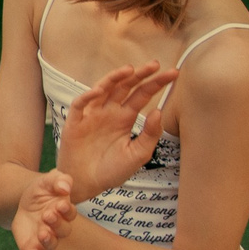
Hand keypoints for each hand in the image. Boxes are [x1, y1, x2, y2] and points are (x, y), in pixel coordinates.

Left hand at [11, 169, 77, 249]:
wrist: (24, 202)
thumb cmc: (42, 190)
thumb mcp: (48, 180)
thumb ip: (59, 180)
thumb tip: (65, 188)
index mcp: (64, 211)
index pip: (69, 213)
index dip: (66, 210)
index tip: (60, 205)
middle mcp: (58, 228)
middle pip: (63, 229)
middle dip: (57, 223)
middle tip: (48, 215)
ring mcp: (46, 239)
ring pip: (51, 245)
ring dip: (48, 240)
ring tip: (42, 233)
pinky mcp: (33, 247)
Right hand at [54, 62, 178, 202]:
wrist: (87, 185)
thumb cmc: (112, 171)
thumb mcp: (137, 155)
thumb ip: (150, 135)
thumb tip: (158, 112)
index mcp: (125, 118)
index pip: (142, 95)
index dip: (156, 83)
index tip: (173, 73)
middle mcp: (109, 112)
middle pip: (125, 87)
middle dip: (139, 74)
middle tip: (155, 64)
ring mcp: (92, 115)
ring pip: (103, 89)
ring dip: (114, 78)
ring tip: (129, 69)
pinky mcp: (75, 122)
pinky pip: (80, 104)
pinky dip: (88, 96)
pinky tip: (99, 91)